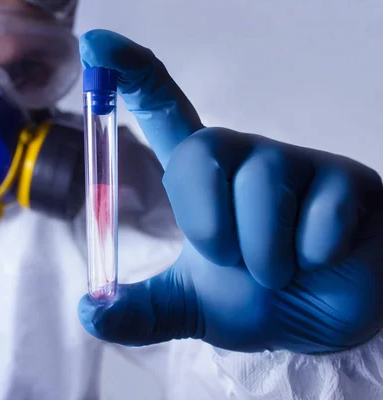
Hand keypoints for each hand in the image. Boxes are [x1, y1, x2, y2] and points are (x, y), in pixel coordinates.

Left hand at [78, 29, 382, 352]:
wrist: (327, 321)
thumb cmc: (258, 299)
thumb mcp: (191, 309)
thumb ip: (142, 311)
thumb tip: (89, 312)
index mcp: (201, 178)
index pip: (163, 109)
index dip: (131, 72)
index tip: (96, 44)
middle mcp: (243, 158)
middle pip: (202, 151)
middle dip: (209, 225)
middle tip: (230, 261)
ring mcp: (295, 164)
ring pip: (261, 185)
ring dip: (262, 253)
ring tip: (277, 272)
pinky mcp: (348, 181)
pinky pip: (320, 210)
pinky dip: (312, 254)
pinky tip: (320, 257)